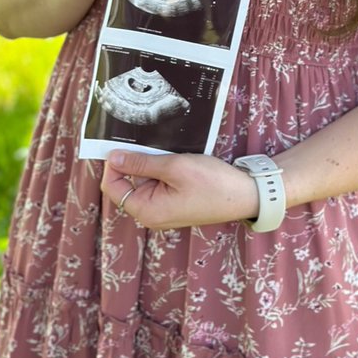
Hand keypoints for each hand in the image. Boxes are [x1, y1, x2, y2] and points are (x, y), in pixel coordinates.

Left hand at [102, 149, 258, 230]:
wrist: (245, 195)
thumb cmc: (212, 183)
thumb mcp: (174, 167)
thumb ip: (141, 163)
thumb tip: (114, 157)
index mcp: (146, 210)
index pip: (113, 187)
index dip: (114, 164)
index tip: (122, 144)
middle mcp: (151, 214)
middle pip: (127, 184)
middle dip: (135, 162)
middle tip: (150, 143)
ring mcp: (163, 210)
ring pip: (143, 181)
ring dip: (150, 164)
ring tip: (167, 151)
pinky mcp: (174, 203)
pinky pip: (158, 184)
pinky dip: (161, 170)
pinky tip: (174, 159)